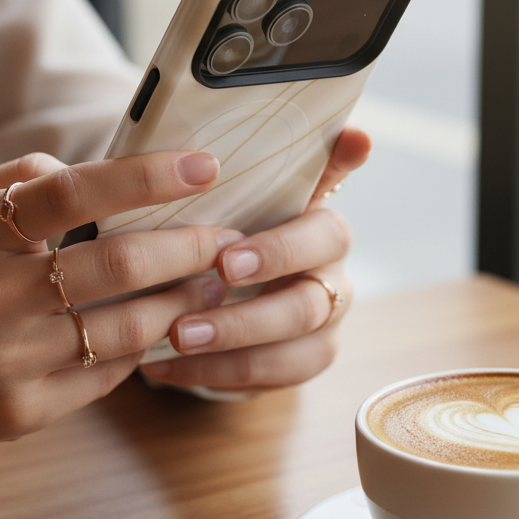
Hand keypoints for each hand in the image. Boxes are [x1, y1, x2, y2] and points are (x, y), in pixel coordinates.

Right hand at [0, 150, 241, 459]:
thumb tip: (93, 173)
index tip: (204, 165)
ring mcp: (5, 362)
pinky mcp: (19, 412)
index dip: (146, 176)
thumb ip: (19, 183)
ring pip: (126, 328)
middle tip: (227, 238)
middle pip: (117, 265)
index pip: (71, 193)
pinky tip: (164, 328)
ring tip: (212, 283)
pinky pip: (106, 375)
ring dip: (183, 302)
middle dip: (190, 247)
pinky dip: (143, 348)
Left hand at [141, 126, 370, 391]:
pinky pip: (262, 383)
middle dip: (245, 319)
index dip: (278, 252)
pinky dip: (209, 377)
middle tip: (186, 323)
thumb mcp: (265, 184)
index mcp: (327, 233)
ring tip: (172, 346)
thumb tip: (358, 135)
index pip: (322, 239)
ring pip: (291, 356)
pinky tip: (159, 368)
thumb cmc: (248, 216)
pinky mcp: (294, 368)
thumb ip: (308, 162)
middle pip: (306, 309)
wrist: (239, 265)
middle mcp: (333, 284)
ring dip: (227, 355)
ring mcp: (319, 332)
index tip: (226, 262)